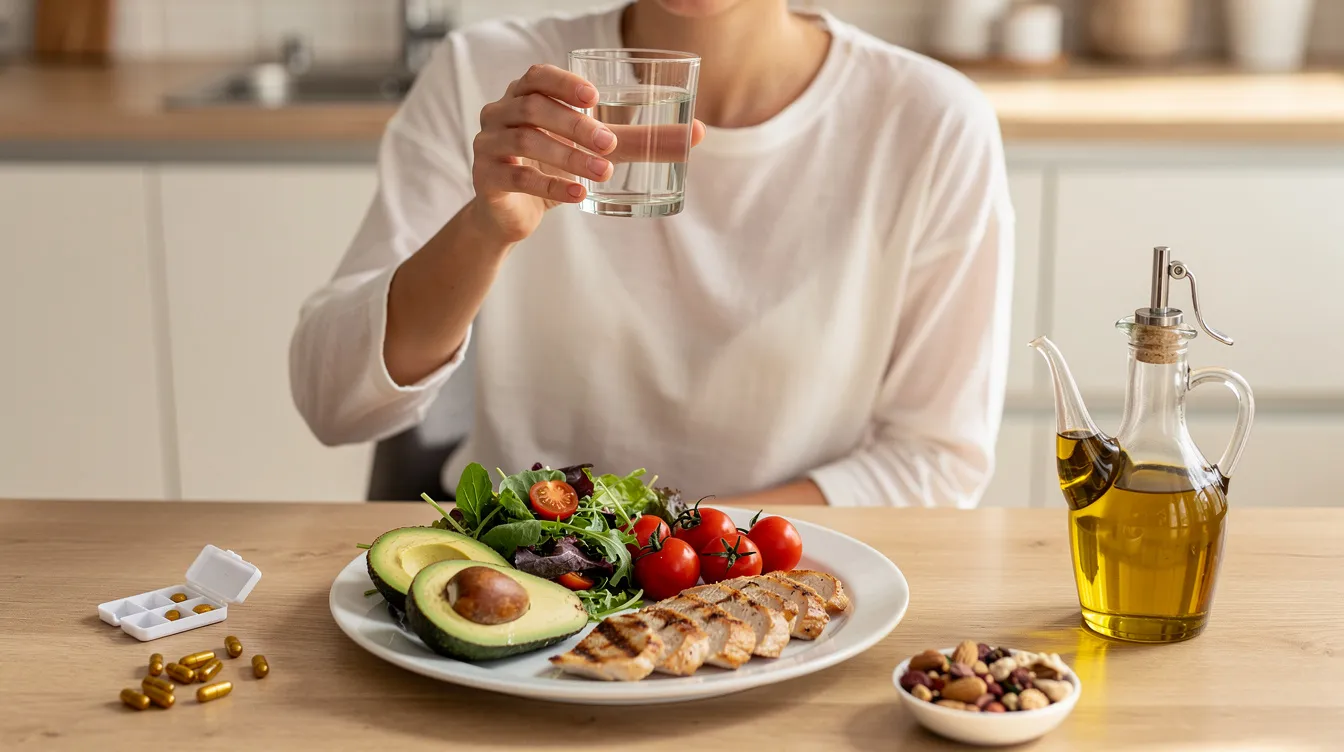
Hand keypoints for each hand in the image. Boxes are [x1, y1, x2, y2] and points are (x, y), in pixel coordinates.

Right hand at [469, 63, 705, 243]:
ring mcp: (488, 145)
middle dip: (575, 125)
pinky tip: (577, 195)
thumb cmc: (554, 166)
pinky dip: (549, 186)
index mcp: (524, 95)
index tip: (595, 96)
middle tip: (610, 144)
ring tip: (602, 172)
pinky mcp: (485, 178)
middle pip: (534, 108)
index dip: (564, 82)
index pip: (538, 76)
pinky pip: (515, 178)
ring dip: (568, 157)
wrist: (510, 213)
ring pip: (525, 142)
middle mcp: (500, 113)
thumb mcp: (597, 149)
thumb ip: (640, 140)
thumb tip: (698, 134)